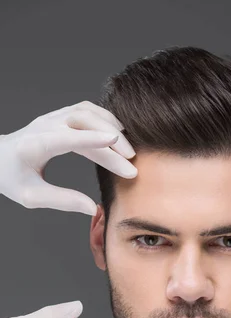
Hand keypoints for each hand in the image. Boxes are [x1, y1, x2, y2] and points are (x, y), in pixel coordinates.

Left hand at [0, 100, 137, 215]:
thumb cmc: (11, 178)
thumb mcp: (31, 197)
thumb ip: (62, 201)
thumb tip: (92, 207)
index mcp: (34, 145)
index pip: (66, 138)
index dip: (91, 138)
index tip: (115, 142)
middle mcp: (43, 126)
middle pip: (82, 122)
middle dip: (110, 140)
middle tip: (131, 162)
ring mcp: (51, 117)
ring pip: (87, 111)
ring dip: (110, 126)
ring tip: (128, 149)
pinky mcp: (59, 116)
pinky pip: (86, 110)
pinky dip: (104, 119)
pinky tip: (117, 135)